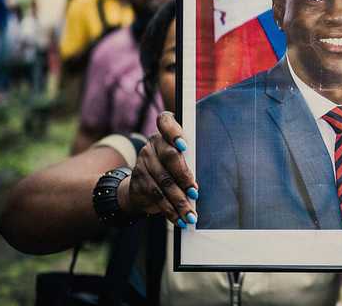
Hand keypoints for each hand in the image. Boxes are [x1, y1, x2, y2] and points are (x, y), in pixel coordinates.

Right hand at [119, 112, 198, 227]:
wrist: (140, 187)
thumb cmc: (170, 170)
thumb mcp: (179, 161)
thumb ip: (188, 162)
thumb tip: (202, 181)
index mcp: (165, 134)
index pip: (166, 122)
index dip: (174, 132)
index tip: (184, 146)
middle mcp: (152, 145)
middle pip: (169, 156)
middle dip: (184, 176)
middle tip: (195, 193)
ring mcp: (143, 162)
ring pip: (164, 182)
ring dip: (179, 202)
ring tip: (191, 215)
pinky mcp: (139, 181)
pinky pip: (156, 197)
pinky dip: (170, 211)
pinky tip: (179, 219)